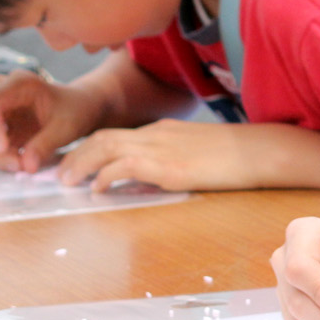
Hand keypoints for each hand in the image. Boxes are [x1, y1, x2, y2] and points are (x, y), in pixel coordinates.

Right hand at [0, 71, 105, 173]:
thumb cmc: (72, 112)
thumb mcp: (66, 128)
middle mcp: (0, 90)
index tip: (2, 149)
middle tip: (19, 165)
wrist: (74, 109)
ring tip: (19, 163)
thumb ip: (45, 145)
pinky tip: (13, 158)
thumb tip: (26, 166)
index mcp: (20, 83)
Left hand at [56, 119, 276, 191]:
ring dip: (81, 164)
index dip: (89, 148)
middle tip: (58, 173)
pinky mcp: (169, 166)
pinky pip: (126, 166)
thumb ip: (173, 160)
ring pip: (106, 148)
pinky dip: (105, 176)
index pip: (116, 134)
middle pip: (103, 137)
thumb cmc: (238, 157)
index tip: (73, 162)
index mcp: (163, 131)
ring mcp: (162, 148)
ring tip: (68, 182)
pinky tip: (97, 189)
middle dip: (75, 154)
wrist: (261, 150)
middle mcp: (156, 134)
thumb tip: (152, 178)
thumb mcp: (198, 153)